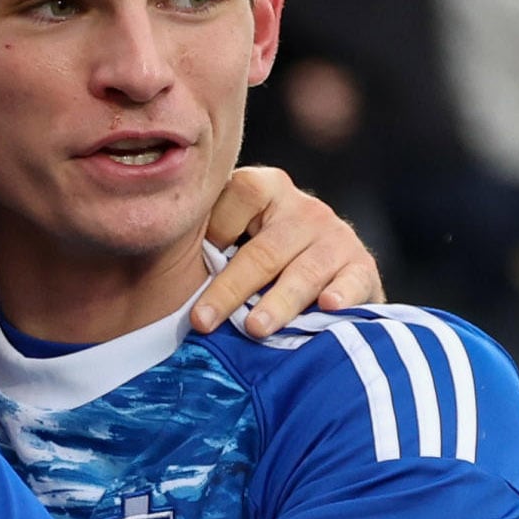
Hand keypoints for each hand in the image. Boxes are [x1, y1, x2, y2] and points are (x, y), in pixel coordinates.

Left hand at [188, 165, 381, 338]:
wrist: (329, 275)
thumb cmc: (264, 260)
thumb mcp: (237, 239)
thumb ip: (209, 244)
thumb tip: (156, 272)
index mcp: (267, 190)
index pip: (241, 194)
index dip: (216, 227)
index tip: (195, 261)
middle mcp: (304, 209)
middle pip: (264, 250)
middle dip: (231, 288)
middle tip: (203, 321)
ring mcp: (336, 237)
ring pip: (303, 272)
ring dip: (278, 302)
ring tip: (254, 329)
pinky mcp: (361, 267)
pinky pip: (352, 280)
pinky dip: (342, 293)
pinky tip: (328, 306)